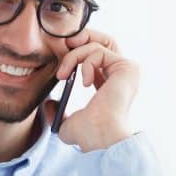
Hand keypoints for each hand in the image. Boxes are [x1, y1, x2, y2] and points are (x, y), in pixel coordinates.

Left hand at [43, 28, 139, 151]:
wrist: (99, 136)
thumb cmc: (87, 135)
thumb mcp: (66, 122)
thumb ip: (58, 112)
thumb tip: (49, 104)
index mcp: (111, 85)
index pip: (96, 57)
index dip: (76, 54)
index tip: (60, 64)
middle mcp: (121, 75)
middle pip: (102, 40)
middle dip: (79, 40)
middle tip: (62, 49)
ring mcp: (126, 70)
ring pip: (97, 44)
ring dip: (74, 55)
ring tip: (64, 74)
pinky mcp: (127, 67)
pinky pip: (99, 51)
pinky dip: (84, 62)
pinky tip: (84, 83)